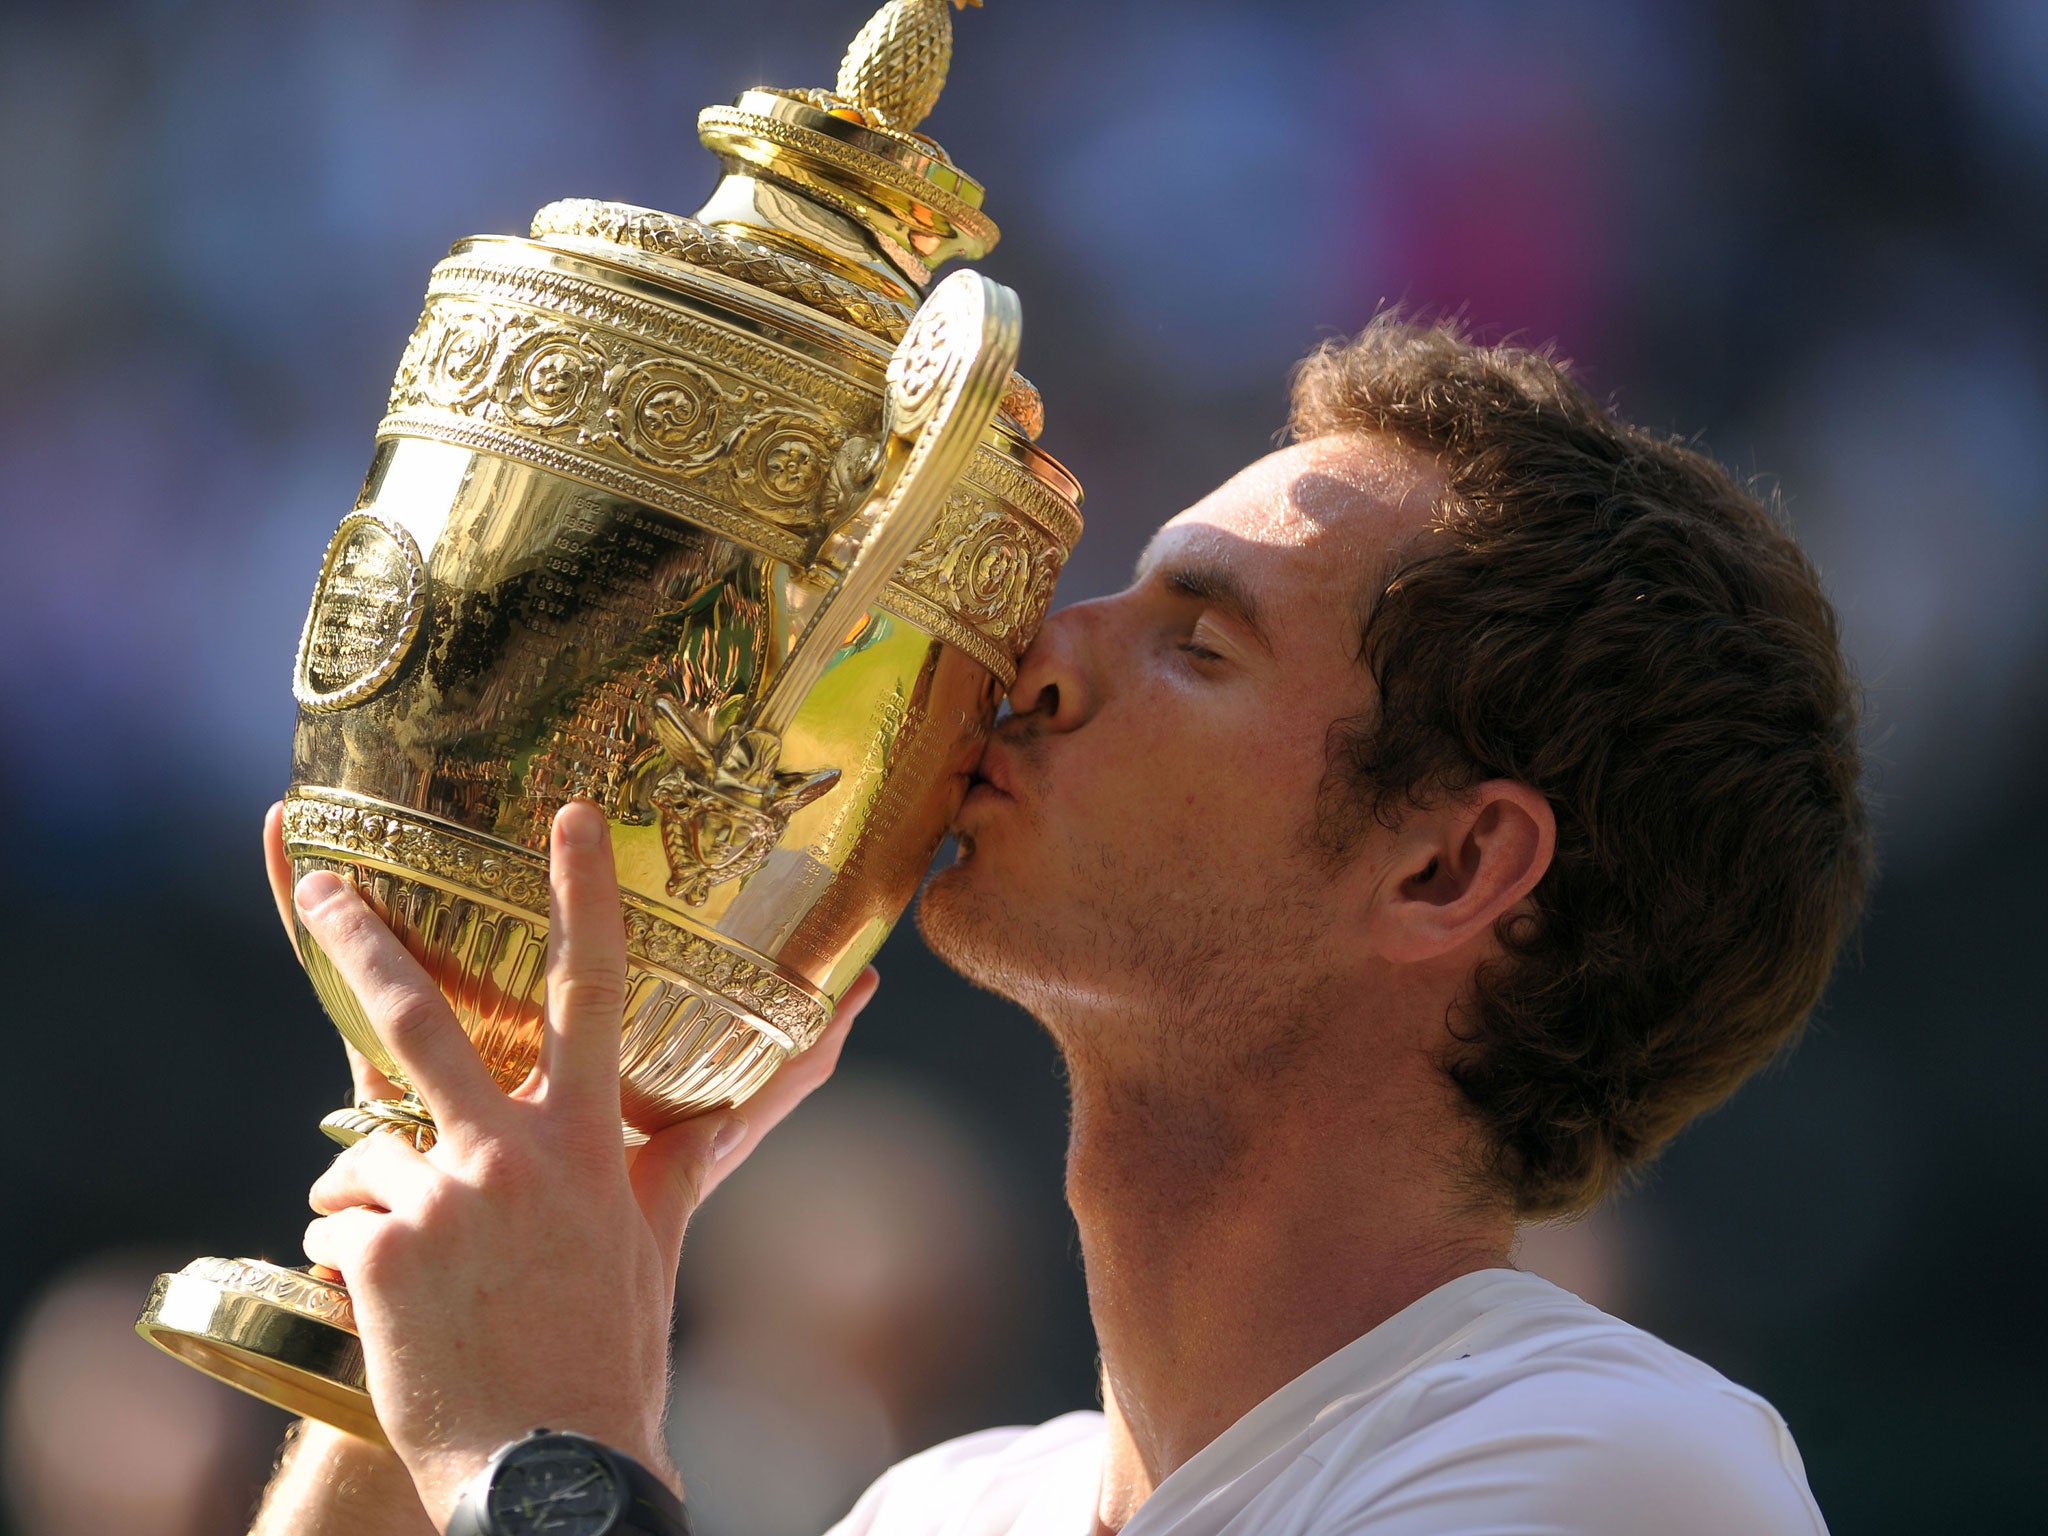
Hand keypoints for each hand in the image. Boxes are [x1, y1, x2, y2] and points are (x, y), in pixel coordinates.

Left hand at [280, 799, 877, 1524]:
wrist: (549, 1463)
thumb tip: (837, 1038)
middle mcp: (513, 1155)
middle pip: (420, 1021)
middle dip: (362, 942)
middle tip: (322, 885)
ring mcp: (442, 1202)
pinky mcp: (381, 1255)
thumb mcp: (668, 1224)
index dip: (584, 897)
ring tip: (422, 1266)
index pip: (596, 992)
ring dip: (378, 1196)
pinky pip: (336, 1224)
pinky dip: (353, 1257)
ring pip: (364, 1145)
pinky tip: (396, 1309)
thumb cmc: (615, 1340)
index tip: (570, 819)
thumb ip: (716, 1130)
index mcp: (590, 1141)